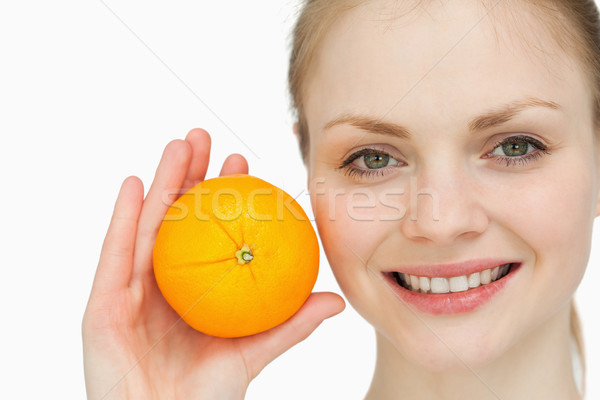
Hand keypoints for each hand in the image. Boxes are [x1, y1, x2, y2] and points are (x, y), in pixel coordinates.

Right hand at [82, 128, 344, 399]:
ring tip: (179, 144)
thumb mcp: (252, 353)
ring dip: (160, 181)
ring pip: (145, 225)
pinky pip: (113, 254)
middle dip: (190, 174)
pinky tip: (133, 183)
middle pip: (175, 218)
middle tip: (206, 137)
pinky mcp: (101, 304)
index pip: (209, 231)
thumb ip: (289, 324)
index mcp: (193, 288)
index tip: (244, 163)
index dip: (224, 196)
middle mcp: (160, 282)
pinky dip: (121, 217)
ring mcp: (128, 290)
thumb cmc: (204, 398)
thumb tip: (336, 299)